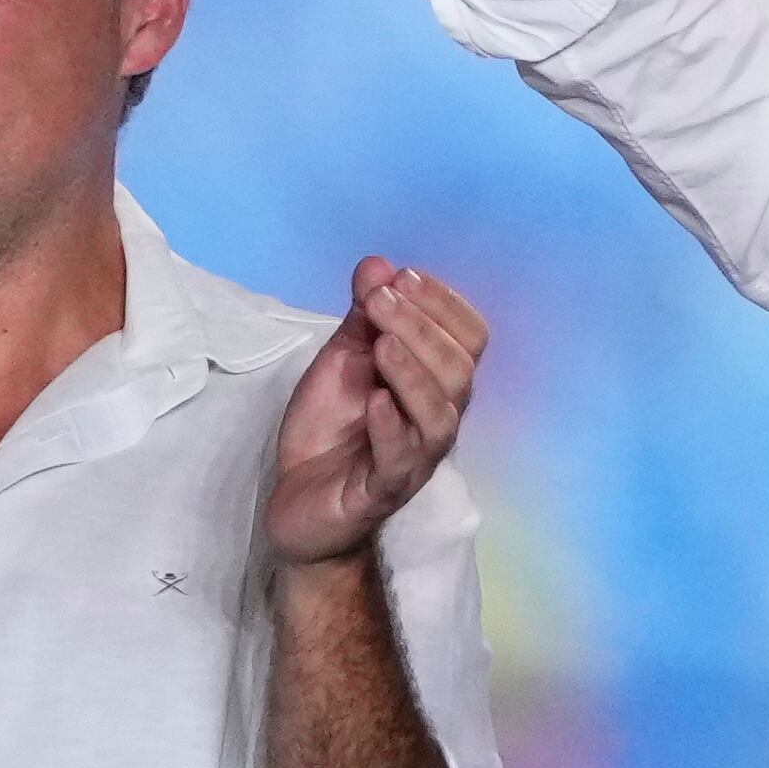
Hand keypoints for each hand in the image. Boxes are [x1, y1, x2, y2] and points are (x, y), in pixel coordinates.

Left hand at [264, 260, 486, 570]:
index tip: (403, 277)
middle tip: (380, 301)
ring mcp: (414, 457)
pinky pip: (401, 459)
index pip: (470, 339)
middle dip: (422, 329)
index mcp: (436, 385)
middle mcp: (437, 420)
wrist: (298, 503)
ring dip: (413, 373)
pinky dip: (391, 427)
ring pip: (440, 416)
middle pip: (460, 372)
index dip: (445, 304)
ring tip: (381, 345)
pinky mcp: (382, 491)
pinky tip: (375, 402)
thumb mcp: (342, 362)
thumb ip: (364, 319)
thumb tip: (378, 264)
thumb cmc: (330, 432)